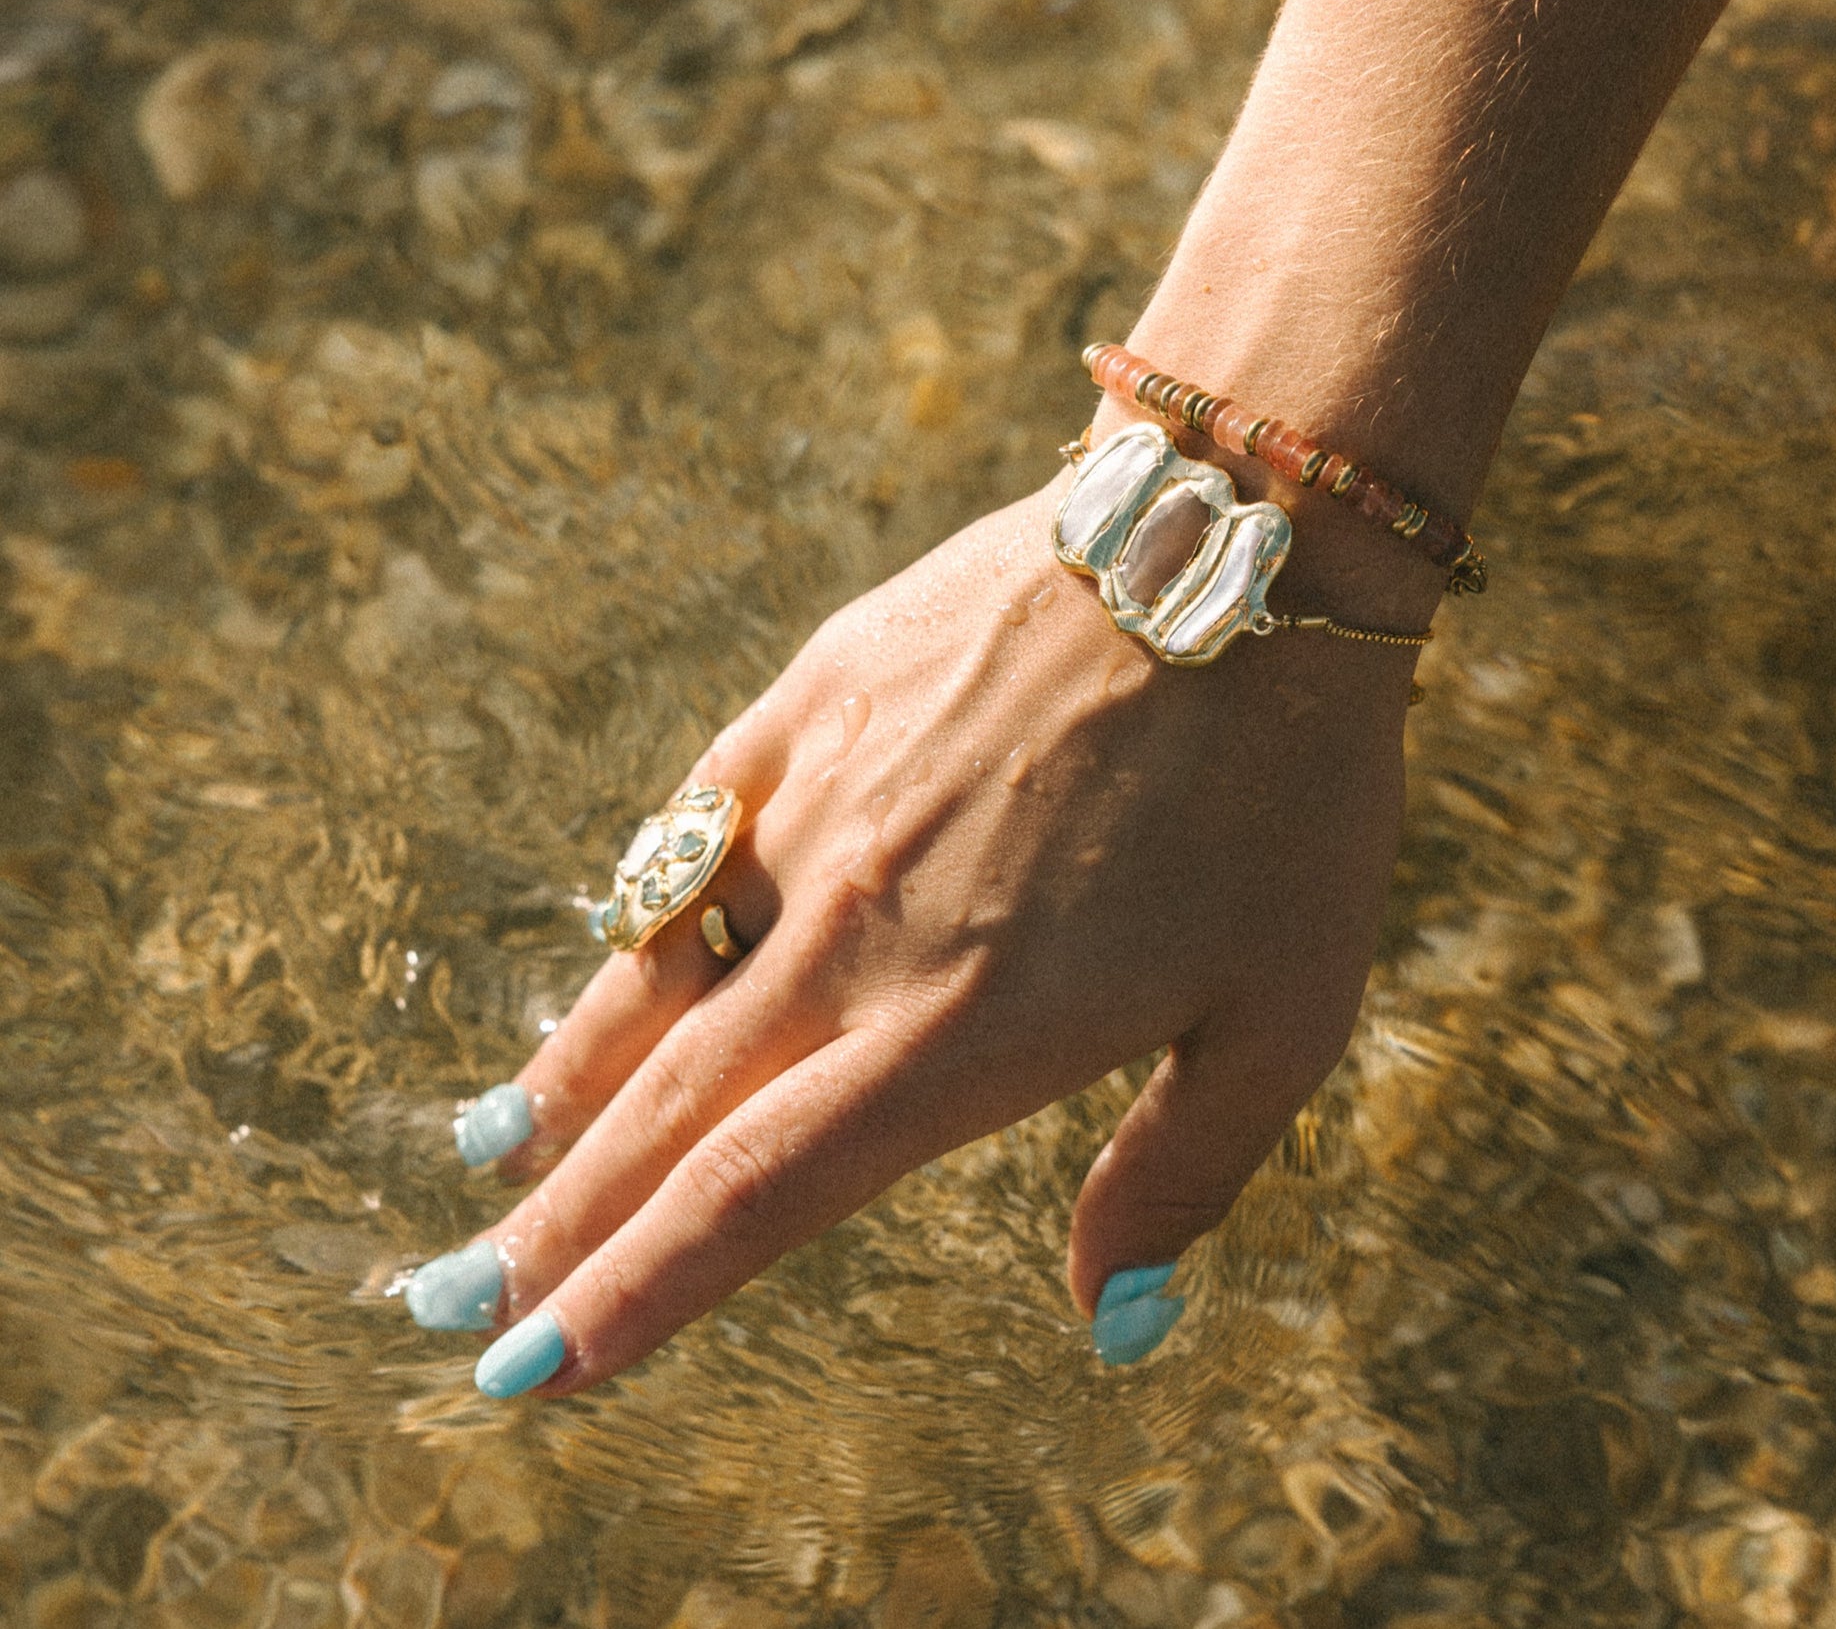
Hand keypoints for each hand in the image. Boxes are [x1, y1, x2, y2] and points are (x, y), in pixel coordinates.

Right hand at [406, 474, 1420, 1393]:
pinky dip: (642, 906)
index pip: (756, 1195)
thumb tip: (1115, 1323)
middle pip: (672, 1105)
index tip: (536, 1373)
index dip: (637, 1296)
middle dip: (559, 1222)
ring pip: (657, 970)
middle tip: (458, 1301)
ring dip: (569, 1079)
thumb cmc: (1288, 797)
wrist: (1243, 553)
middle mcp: (860, 931)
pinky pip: (697, 824)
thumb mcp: (1281, 1014)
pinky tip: (615, 947)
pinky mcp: (817, 698)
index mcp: (964, 1030)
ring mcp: (824, 806)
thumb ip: (1178, 1174)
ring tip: (491, 1159)